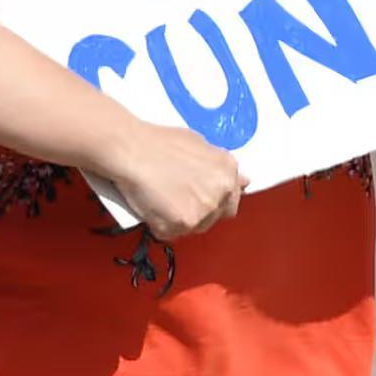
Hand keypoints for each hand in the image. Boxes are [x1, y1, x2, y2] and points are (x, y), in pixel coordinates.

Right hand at [92, 119, 245, 238]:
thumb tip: (243, 181)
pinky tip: (151, 206)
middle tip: (176, 200)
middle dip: (199, 212)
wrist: (131, 150)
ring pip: (194, 227)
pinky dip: (160, 224)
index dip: (215, 201)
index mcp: (227, 172)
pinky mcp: (181, 224)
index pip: (231, 200)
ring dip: (180, 220)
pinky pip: (171, 233)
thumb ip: (220, 167)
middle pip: (215, 217)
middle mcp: (220, 193)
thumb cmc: (160, 143)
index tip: (200, 199)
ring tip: (162, 200)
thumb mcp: (199, 144)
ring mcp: (202, 211)